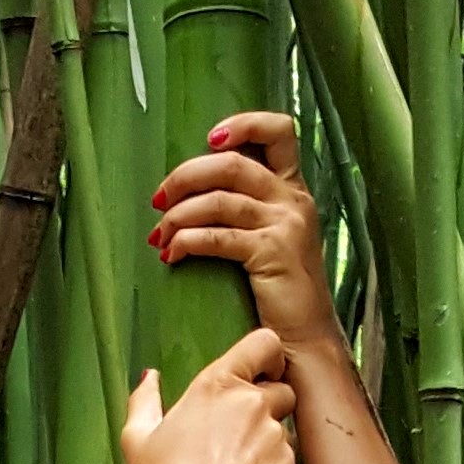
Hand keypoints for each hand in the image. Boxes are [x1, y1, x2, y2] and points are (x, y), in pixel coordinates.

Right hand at [122, 325, 299, 463]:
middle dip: (269, 402)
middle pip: (281, 387)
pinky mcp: (287, 463)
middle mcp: (251, 402)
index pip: (265, 343)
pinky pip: (286, 455)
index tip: (262, 369)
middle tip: (240, 429)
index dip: (269, 354)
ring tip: (236, 463)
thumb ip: (144, 400)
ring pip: (284, 424)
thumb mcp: (137, 438)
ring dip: (268, 436)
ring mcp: (273, 433)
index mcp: (216, 385)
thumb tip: (148, 377)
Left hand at [149, 113, 337, 358]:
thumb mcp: (272, 237)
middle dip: (184, 177)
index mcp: (293, 189)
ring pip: (218, 199)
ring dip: (177, 216)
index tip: (208, 139)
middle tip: (158, 200)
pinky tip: (172, 255)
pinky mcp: (272, 251)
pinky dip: (186, 242)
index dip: (242, 124)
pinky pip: (217, 235)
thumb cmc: (279, 292)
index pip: (279, 130)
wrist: (305, 339)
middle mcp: (292, 199)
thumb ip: (248, 207)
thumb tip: (192, 191)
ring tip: (158, 237)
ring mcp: (285, 223)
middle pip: (230, 162)